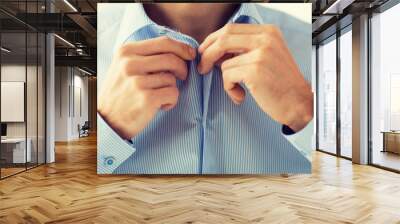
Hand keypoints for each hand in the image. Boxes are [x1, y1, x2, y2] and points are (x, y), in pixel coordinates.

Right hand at [98, 36, 195, 138]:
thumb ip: (146, 56)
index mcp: (126, 52)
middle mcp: (130, 64)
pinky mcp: (146, 99)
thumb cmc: (120, 94)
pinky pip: (173, 93)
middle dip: (183, 68)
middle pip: (172, 58)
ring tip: (159, 96)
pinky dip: (171, 101)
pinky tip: (160, 105)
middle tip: (182, 76)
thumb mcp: (124, 67)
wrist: (106, 121)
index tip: (190, 54)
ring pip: (172, 78)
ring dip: (172, 88)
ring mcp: (137, 82)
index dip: (182, 47)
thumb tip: (178, 50)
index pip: (163, 42)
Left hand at [198, 24, 312, 131]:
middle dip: (207, 53)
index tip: (204, 51)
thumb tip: (215, 51)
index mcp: (268, 32)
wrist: (299, 103)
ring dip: (225, 80)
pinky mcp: (255, 71)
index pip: (231, 28)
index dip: (213, 40)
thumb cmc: (281, 84)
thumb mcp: (267, 57)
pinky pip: (227, 76)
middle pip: (223, 38)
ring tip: (237, 90)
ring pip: (224, 62)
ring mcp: (261, 54)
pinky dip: (229, 89)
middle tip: (202, 67)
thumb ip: (244, 50)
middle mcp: (265, 39)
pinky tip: (241, 96)